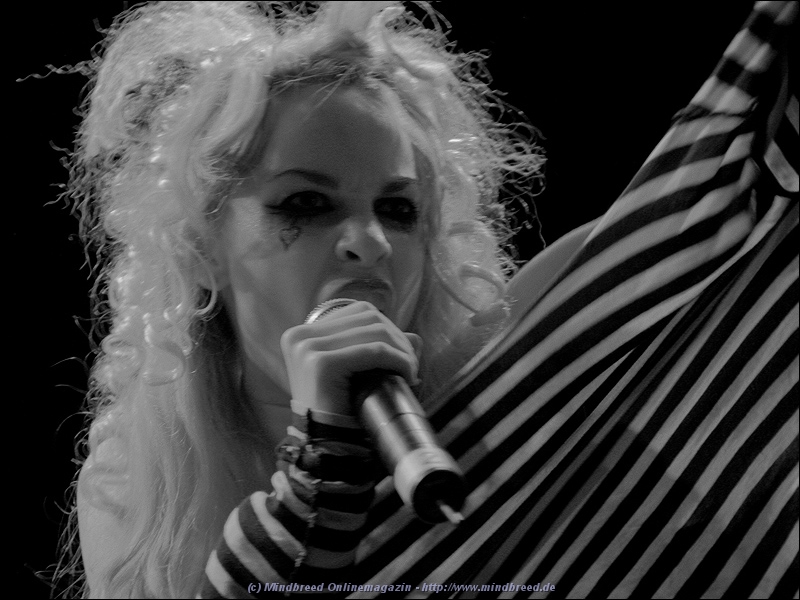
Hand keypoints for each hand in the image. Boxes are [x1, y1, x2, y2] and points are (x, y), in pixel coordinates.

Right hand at [280, 301, 421, 416]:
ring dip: (401, 349)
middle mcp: (299, 336)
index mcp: (302, 334)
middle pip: (367, 317)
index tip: (403, 355)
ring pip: (374, 331)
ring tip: (410, 372)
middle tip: (411, 366)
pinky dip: (397, 359)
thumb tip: (415, 337)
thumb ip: (382, 349)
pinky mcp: (321, 363)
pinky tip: (407, 375)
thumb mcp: (359, 373)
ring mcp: (307, 348)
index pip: (358, 312)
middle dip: (397, 338)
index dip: (388, 329)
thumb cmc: (343, 412)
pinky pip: (374, 351)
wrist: (328, 449)